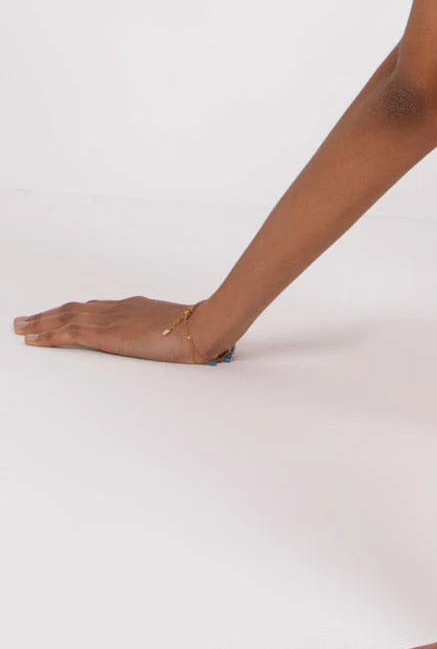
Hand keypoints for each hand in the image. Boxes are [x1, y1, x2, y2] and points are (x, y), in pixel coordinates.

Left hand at [11, 296, 228, 363]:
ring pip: (65, 318)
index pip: (92, 308)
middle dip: (46, 315)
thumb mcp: (175, 329)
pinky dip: (48, 336)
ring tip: (20, 327)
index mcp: (133, 307)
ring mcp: (112, 320)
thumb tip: (164, 341)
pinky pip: (69, 334)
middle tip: (24, 320)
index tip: (54, 316)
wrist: (204, 326)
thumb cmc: (198, 330)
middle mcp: (118, 309)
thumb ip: (161, 332)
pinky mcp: (108, 335)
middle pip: (73, 310)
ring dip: (39, 323)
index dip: (70, 313)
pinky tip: (34, 340)